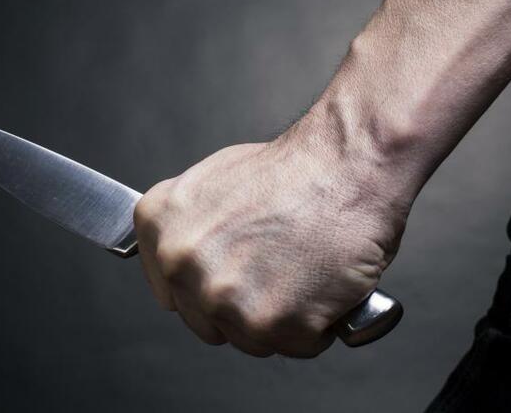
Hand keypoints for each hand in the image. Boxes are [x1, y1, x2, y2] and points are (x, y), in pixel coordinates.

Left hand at [134, 131, 407, 357]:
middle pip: (210, 322)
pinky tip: (325, 283)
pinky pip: (298, 345)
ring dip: (284, 318)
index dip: (212, 287)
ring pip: (253, 340)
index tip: (237, 274)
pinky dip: (319, 324)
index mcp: (163, 229)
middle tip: (280, 267)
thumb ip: (192, 228)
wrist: (347, 165)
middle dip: (246, 305)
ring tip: (305, 269)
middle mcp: (183, 265)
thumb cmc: (297, 170)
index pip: (174, 294)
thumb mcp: (216, 181)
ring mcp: (225, 297)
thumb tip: (195, 258)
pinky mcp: (272, 322)